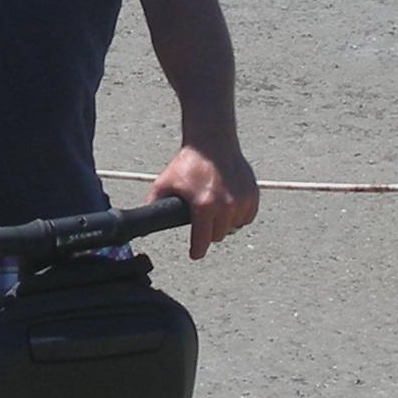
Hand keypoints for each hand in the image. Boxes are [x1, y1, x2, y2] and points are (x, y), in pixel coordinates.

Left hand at [152, 143, 257, 260]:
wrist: (212, 143)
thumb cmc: (188, 162)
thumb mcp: (165, 183)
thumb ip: (154, 204)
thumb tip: (144, 222)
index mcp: (204, 206)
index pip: (202, 241)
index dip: (197, 250)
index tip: (195, 254)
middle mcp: (226, 205)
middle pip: (217, 236)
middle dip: (209, 231)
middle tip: (203, 220)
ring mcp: (241, 200)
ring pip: (234, 227)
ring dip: (225, 224)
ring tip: (216, 210)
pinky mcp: (252, 194)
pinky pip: (247, 217)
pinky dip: (239, 215)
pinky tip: (230, 206)